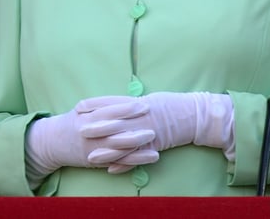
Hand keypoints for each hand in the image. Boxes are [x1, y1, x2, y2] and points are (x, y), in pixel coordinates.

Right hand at [25, 96, 157, 182]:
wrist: (52, 144)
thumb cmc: (72, 123)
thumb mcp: (81, 110)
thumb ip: (100, 105)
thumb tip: (126, 100)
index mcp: (84, 118)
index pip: (107, 110)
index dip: (125, 107)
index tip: (141, 103)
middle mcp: (89, 133)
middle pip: (114, 128)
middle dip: (133, 122)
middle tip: (151, 116)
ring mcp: (94, 148)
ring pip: (118, 146)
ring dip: (137, 141)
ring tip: (153, 134)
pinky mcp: (99, 161)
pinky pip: (121, 161)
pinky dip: (137, 159)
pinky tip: (151, 156)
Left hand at [86, 92, 234, 171]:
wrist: (190, 115)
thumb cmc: (168, 105)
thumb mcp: (146, 100)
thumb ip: (127, 104)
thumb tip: (110, 104)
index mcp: (135, 103)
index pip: (110, 102)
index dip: (94, 104)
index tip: (78, 106)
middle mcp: (139, 117)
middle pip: (114, 122)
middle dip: (95, 128)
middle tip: (79, 132)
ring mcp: (146, 132)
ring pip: (123, 143)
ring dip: (106, 151)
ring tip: (91, 158)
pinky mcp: (153, 145)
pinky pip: (137, 157)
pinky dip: (124, 164)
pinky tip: (111, 170)